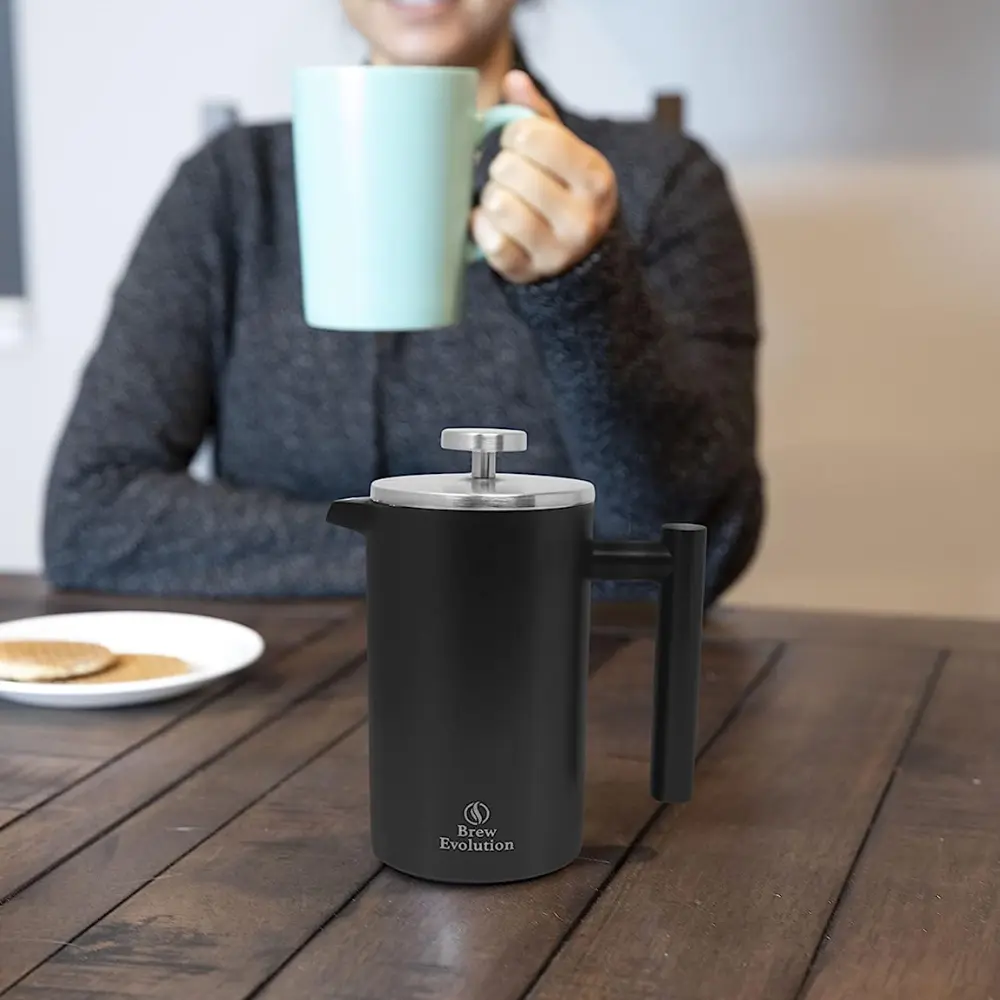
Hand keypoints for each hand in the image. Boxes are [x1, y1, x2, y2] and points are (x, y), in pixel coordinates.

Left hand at [471, 71, 618, 283]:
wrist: (579, 257)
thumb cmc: (565, 192)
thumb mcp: (566, 151)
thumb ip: (539, 115)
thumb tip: (513, 80)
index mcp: (595, 179)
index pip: (534, 136)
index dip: (513, 133)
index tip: (517, 142)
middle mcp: (581, 219)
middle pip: (509, 168)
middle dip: (501, 165)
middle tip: (509, 174)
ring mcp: (555, 251)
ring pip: (497, 204)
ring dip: (491, 196)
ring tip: (503, 198)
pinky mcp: (527, 273)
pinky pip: (488, 241)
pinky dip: (482, 227)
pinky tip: (491, 222)